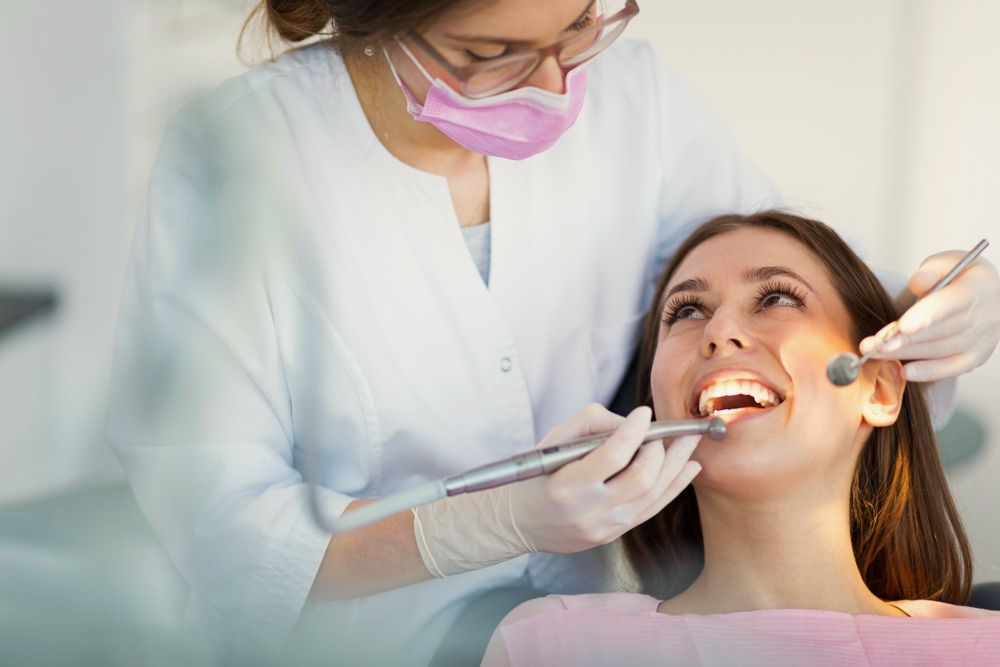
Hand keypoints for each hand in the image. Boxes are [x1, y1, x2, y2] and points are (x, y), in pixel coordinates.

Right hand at [506, 404, 701, 553]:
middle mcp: (590, 510)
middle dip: (661, 449)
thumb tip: (631, 424)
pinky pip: (653, 508)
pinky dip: (675, 485)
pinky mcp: (615, 534)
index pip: (613, 456)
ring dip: (677, 464)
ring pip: (654, 494)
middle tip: (665, 431)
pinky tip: (689, 468)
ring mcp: (606, 526)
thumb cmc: (538, 474)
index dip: (634, 432)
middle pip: (641, 478)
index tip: (644, 413)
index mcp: (569, 486)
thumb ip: (592, 424)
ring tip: (690, 442)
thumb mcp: (554, 441)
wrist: (522, 521)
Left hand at [861, 251, 999, 381]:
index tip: (902, 326)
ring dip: (906, 354)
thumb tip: (918, 281)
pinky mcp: (976, 356)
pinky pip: (952, 368)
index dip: (925, 316)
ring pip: (940, 350)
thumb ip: (931, 272)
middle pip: (939, 331)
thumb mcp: (948, 262)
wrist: (989, 294)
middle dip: (903, 339)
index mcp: (976, 289)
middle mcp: (984, 317)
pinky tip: (905, 372)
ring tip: (876, 353)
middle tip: (874, 344)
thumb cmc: (962, 276)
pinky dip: (929, 372)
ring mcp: (982, 339)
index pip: (949, 305)